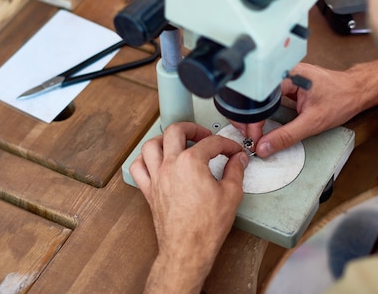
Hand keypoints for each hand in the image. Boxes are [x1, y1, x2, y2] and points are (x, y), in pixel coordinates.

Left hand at [130, 122, 247, 293]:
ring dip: (165, 139)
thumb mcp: (231, 194)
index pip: (212, 143)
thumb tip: (238, 159)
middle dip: (192, 128)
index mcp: (190, 162)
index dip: (227, 144)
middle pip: (176, 131)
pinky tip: (157, 161)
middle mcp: (169, 165)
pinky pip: (138, 168)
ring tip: (178, 142)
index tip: (233, 151)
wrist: (188, 249)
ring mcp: (156, 177)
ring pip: (151, 145)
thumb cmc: (206, 226)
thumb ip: (236, 170)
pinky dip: (145, 160)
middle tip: (204, 135)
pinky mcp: (149, 191)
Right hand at [233, 57, 377, 156]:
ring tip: (253, 131)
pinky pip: (274, 100)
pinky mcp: (293, 86)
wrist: (359, 91)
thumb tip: (265, 147)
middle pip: (259, 98)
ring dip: (258, 115)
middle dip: (250, 118)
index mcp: (288, 76)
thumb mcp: (313, 122)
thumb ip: (287, 136)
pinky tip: (264, 123)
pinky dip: (268, 113)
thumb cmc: (342, 99)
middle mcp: (286, 74)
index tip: (254, 137)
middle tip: (250, 136)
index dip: (254, 121)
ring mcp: (288, 79)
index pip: (261, 100)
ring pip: (265, 99)